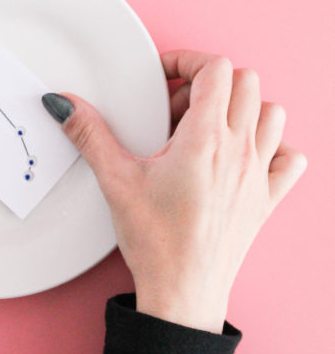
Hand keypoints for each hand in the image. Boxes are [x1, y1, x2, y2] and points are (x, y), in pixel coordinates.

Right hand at [43, 51, 307, 332]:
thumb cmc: (156, 242)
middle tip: (178, 108)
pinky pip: (291, 159)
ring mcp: (258, 174)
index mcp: (205, 139)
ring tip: (209, 129)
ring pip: (273, 114)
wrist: (183, 292)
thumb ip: (89, 134)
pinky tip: (245, 157)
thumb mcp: (115, 181)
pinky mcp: (267, 199)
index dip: (188, 61)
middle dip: (211, 83)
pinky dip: (275, 147)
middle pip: (247, 83)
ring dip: (244, 109)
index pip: (217, 69)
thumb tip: (63, 103)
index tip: (164, 76)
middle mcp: (240, 151)